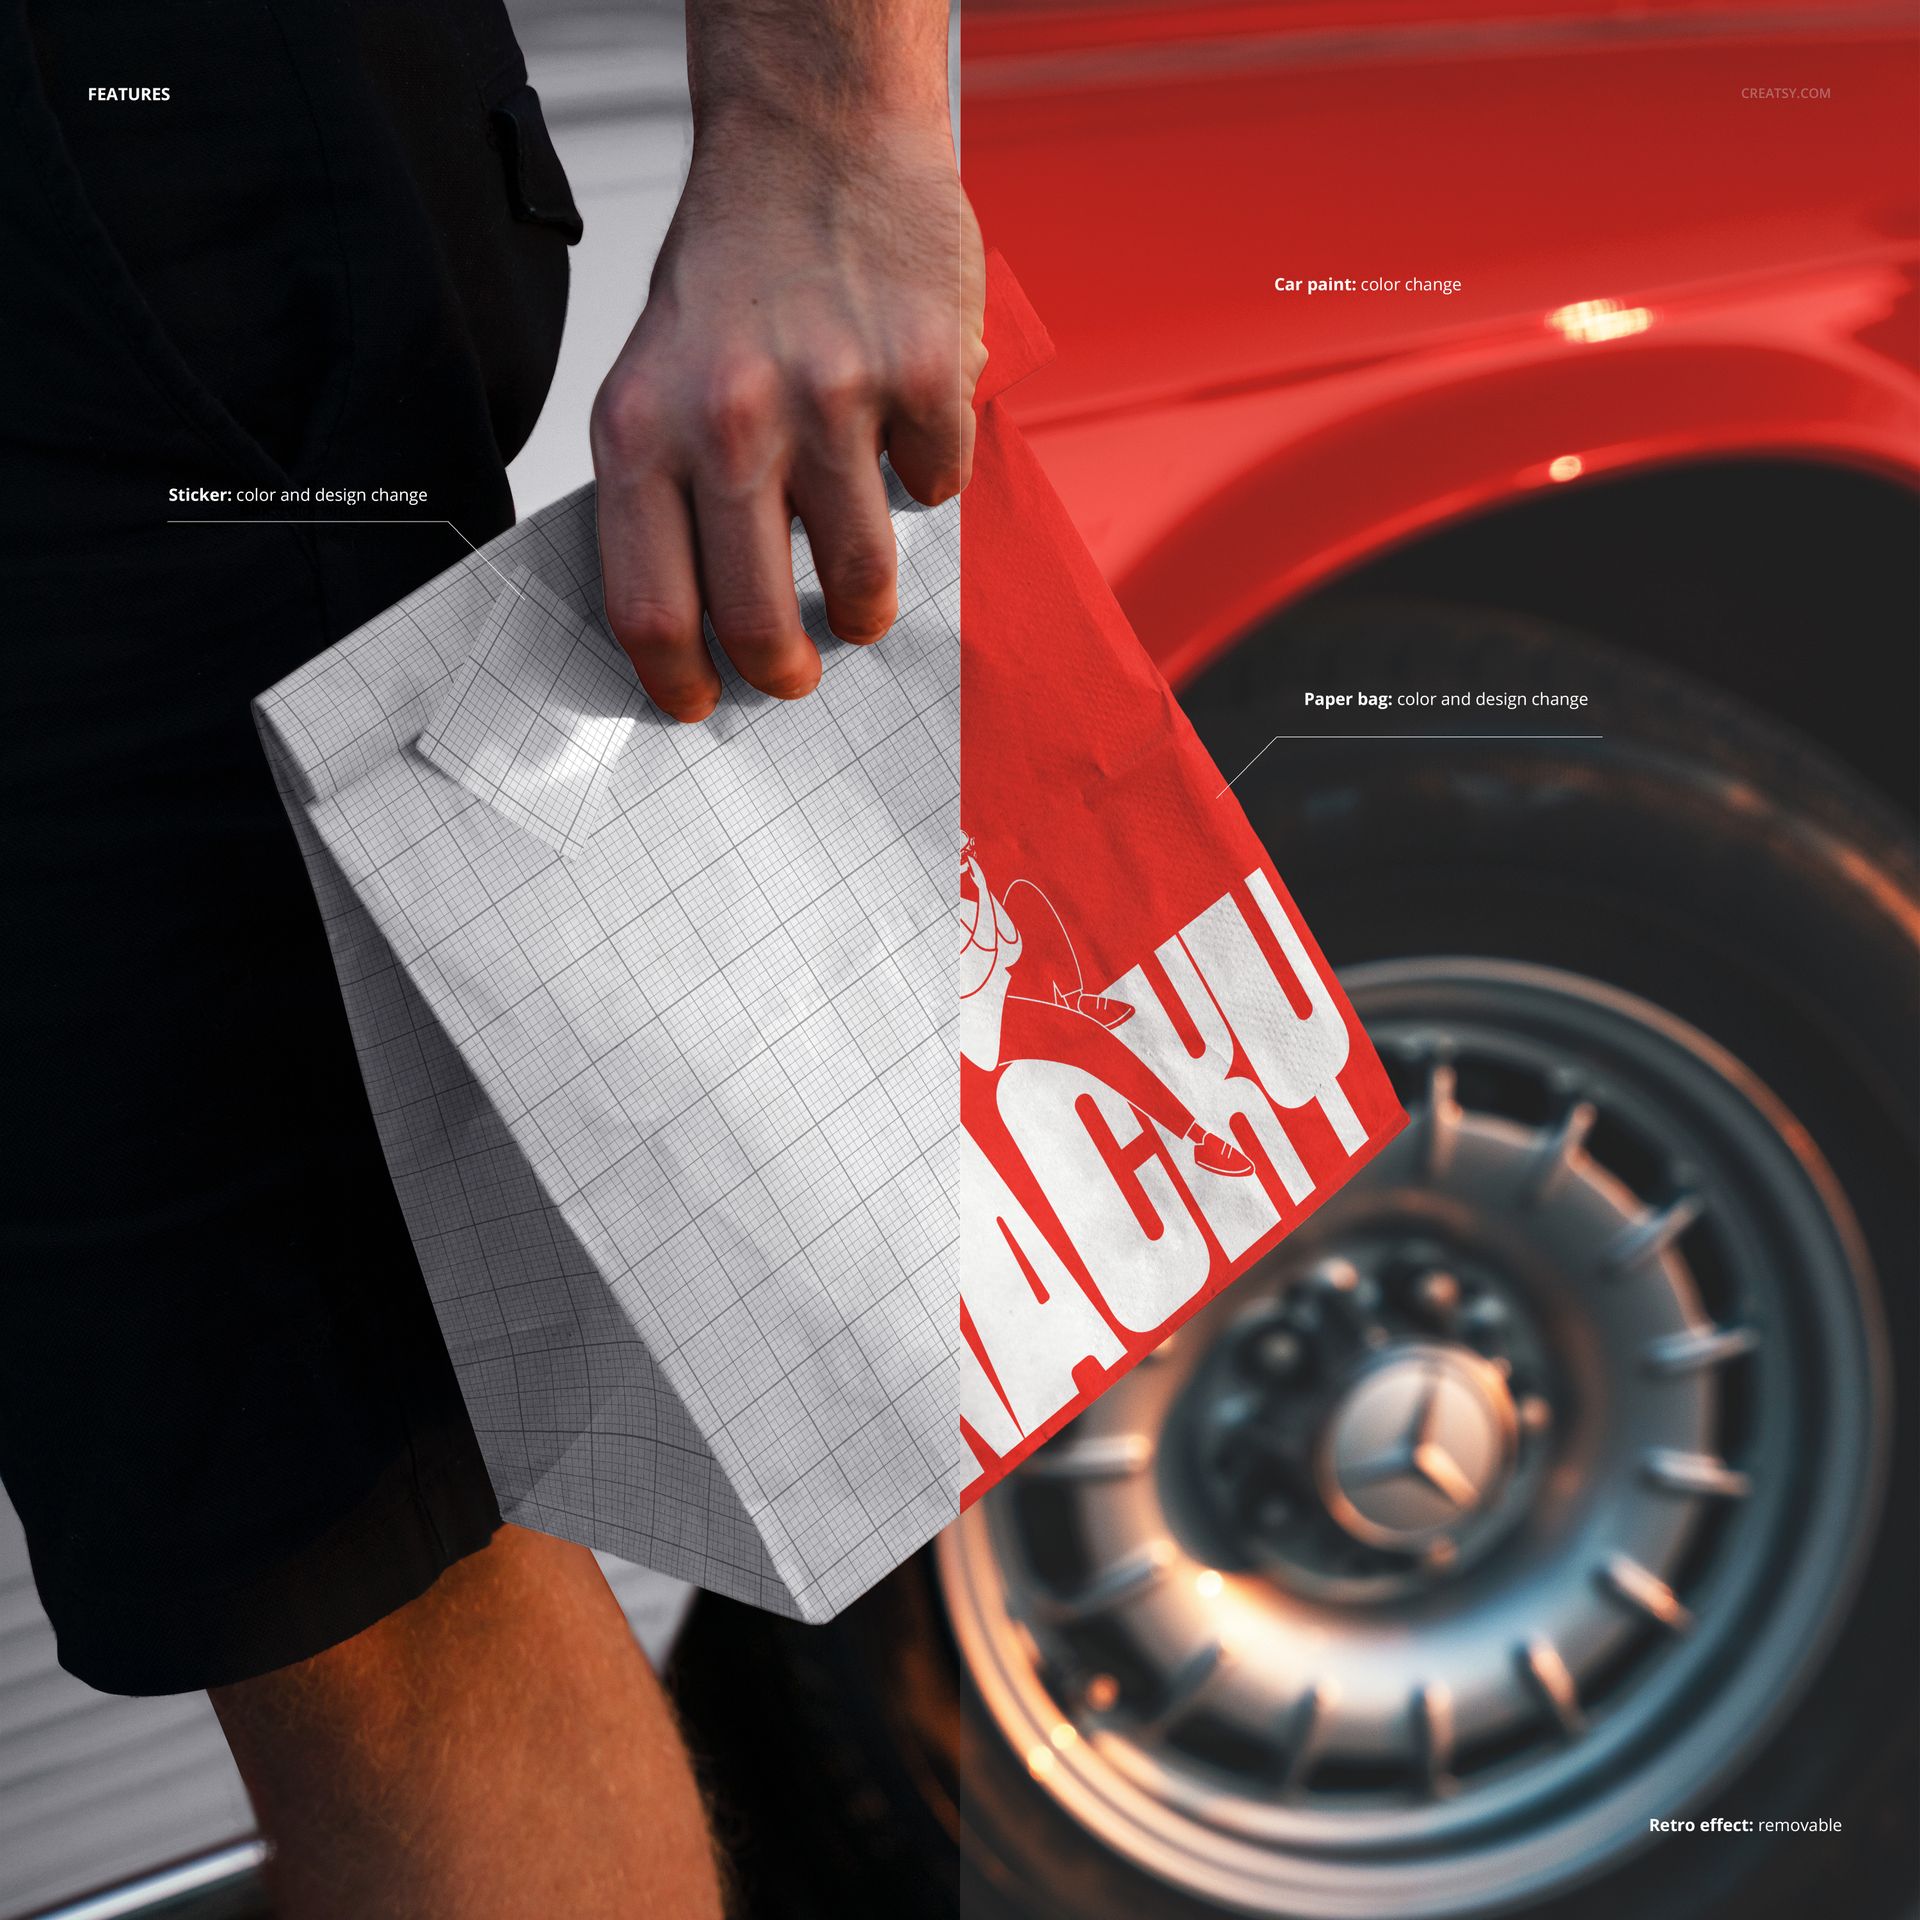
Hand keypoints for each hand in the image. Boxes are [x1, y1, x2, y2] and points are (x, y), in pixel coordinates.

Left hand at [591, 115, 985, 721]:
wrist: (814, 138)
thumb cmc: (731, 269)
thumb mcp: (652, 377)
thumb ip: (664, 492)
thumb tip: (696, 625)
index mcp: (643, 427)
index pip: (651, 605)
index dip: (677, 680)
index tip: (700, 703)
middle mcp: (730, 417)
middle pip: (761, 620)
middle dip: (784, 673)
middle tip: (795, 674)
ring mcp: (833, 397)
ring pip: (863, 580)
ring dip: (864, 605)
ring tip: (857, 588)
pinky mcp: (923, 376)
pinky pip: (936, 492)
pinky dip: (924, 483)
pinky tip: (898, 436)